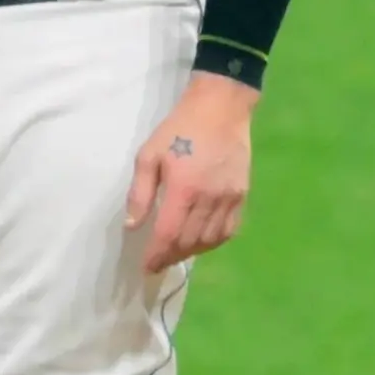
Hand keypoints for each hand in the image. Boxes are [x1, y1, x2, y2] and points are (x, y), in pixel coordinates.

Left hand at [124, 72, 260, 273]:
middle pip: (189, 242)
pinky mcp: (242, 195)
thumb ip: (140, 193)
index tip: (146, 267)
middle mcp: (209, 199)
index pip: (168, 235)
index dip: (156, 255)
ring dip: (191, 252)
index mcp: (184, 189)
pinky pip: (229, 230)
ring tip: (176, 252)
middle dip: (170, 256)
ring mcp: (229, 199)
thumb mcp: (149, 154)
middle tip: (158, 260)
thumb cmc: (180, 128)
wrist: (221, 108)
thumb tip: (132, 225)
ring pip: (210, 240)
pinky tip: (201, 241)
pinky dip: (214, 242)